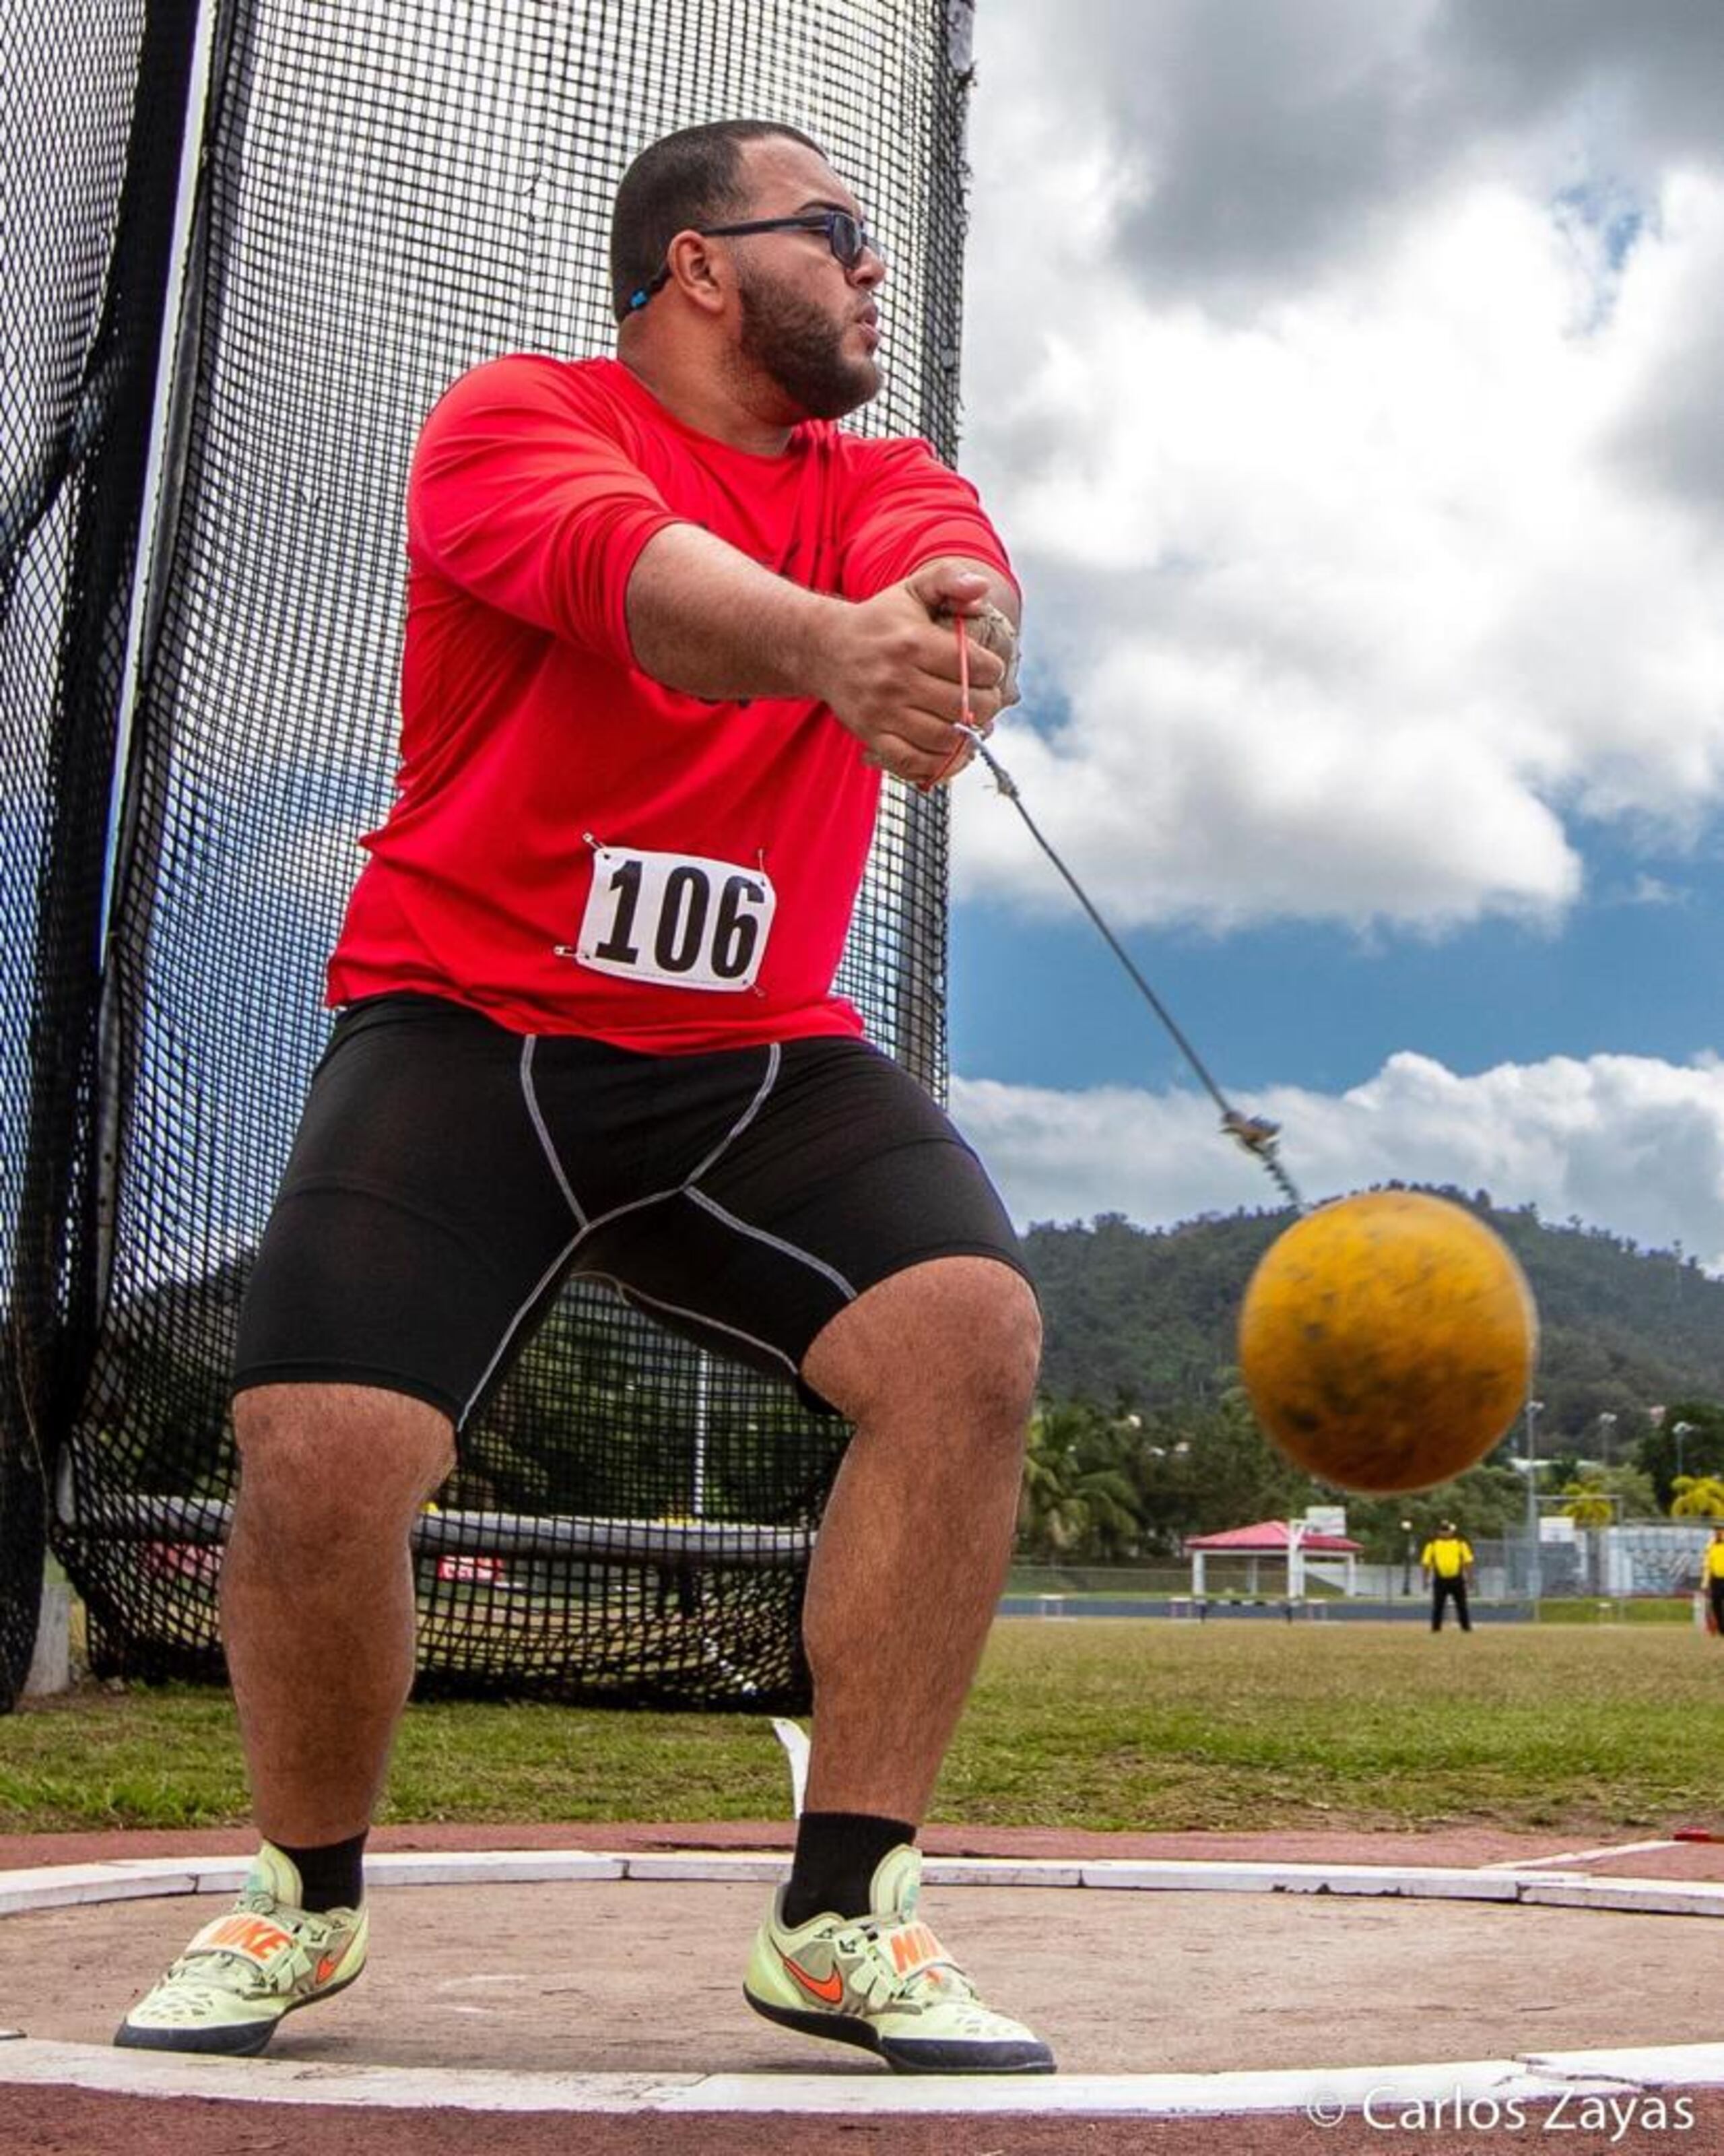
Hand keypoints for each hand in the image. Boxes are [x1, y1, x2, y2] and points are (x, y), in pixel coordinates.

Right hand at [812, 564, 1008, 785]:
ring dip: (966, 735)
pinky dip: (937, 762)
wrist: (824, 648)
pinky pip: (912, 761)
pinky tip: (948, 749)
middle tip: (985, 700)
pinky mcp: (871, 734)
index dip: (993, 670)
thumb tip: (981, 588)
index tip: (988, 669)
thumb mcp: (911, 590)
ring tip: (969, 722)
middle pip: (965, 706)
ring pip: (944, 737)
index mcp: (914, 642)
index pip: (975, 666)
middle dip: (987, 705)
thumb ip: (948, 579)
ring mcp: (883, 711)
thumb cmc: (879, 621)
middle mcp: (898, 679)